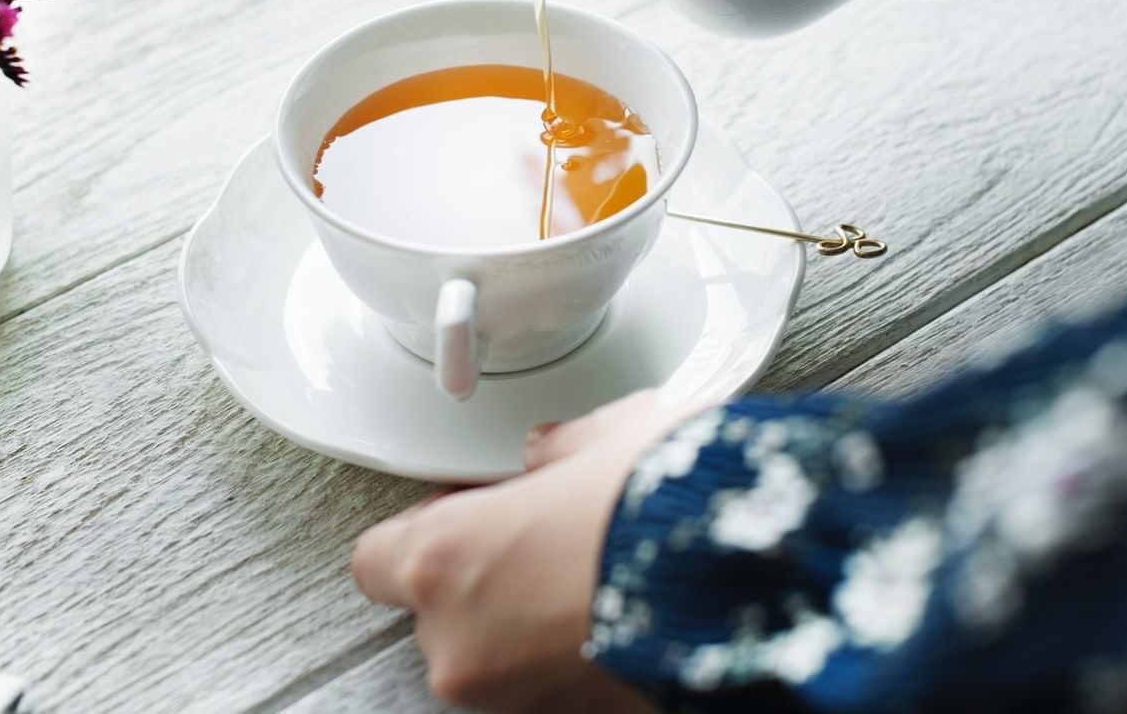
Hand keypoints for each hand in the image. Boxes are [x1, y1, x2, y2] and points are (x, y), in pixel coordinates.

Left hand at [351, 390, 694, 711]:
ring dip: (533, 627)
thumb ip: (557, 451)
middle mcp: (461, 645)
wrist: (750, 574)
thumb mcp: (608, 438)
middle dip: (488, 583)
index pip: (376, 560)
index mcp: (441, 560)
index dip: (427, 531)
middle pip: (438, 615)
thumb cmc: (668, 502)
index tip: (469, 511)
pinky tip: (626, 614)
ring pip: (498, 658)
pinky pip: (556, 685)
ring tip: (601, 577)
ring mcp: (515, 700)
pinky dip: (580, 657)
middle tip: (548, 542)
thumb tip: (552, 454)